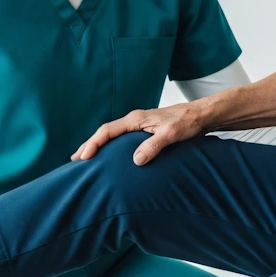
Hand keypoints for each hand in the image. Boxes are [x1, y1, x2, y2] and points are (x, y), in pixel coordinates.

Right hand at [71, 102, 205, 164]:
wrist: (200, 115)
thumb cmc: (186, 122)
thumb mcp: (170, 135)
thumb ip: (153, 146)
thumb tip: (135, 160)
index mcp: (136, 119)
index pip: (107, 130)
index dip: (93, 143)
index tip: (83, 157)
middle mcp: (134, 120)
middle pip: (105, 132)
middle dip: (89, 145)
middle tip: (75, 160)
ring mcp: (139, 125)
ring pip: (112, 135)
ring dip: (98, 145)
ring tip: (86, 159)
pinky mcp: (144, 130)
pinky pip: (120, 138)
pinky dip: (110, 146)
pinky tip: (109, 155)